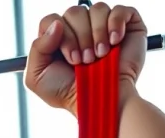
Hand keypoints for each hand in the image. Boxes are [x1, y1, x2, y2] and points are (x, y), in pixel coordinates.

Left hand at [24, 3, 146, 113]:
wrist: (99, 102)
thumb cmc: (68, 94)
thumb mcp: (37, 77)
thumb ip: (37, 48)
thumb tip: (56, 23)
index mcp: (58, 38)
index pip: (53, 19)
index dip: (62, 36)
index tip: (72, 58)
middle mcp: (80, 29)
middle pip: (74, 12)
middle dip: (80, 38)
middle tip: (87, 61)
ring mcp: (103, 27)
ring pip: (97, 9)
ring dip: (98, 34)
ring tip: (101, 55)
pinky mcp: (127, 27)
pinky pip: (121, 10)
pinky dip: (116, 23)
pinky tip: (115, 42)